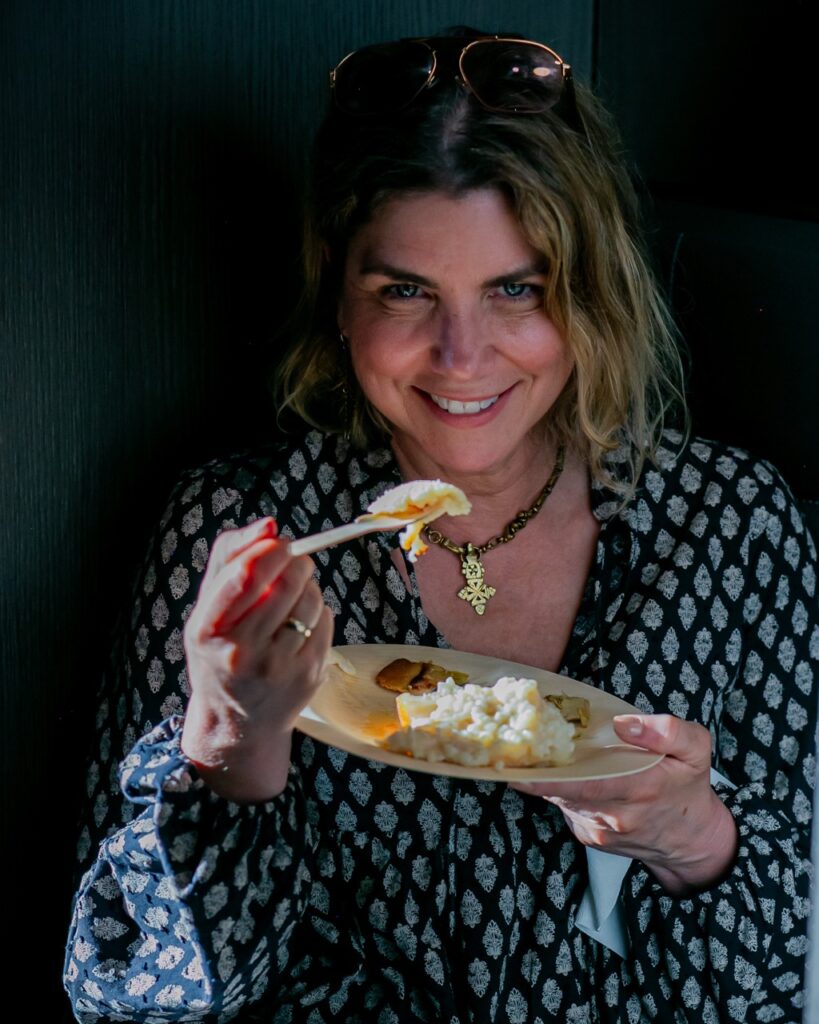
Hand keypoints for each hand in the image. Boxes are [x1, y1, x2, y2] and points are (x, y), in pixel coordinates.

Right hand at [181, 517, 333, 801]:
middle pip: (287, 582)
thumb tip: (270, 524)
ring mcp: (277, 668)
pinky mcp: (308, 675)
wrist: (236, 722)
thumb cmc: (221, 651)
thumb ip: (231, 557)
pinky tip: (300, 626)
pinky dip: (318, 613)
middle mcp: (241, 653)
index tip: (279, 541)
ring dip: (308, 587)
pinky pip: (326, 620)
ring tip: (292, 598)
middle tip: (292, 562)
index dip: (270, 549)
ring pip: (312, 599)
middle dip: (296, 562)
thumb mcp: (208, 607)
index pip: (245, 575)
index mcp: (208, 630)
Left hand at [511, 714, 737, 893]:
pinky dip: (560, 788)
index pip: (586, 784)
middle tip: (515, 745)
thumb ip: (668, 731)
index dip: (549, 776)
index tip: (519, 766)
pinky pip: (566, 807)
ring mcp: (599, 830)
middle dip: (537, 769)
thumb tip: (624, 724)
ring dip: (546, 776)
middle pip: (563, 790)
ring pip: (560, 797)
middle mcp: (615, 815)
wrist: (692, 841)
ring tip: (534, 750)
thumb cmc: (688, 788)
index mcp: (640, 789)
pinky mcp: (589, 837)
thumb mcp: (695, 750)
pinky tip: (563, 772)